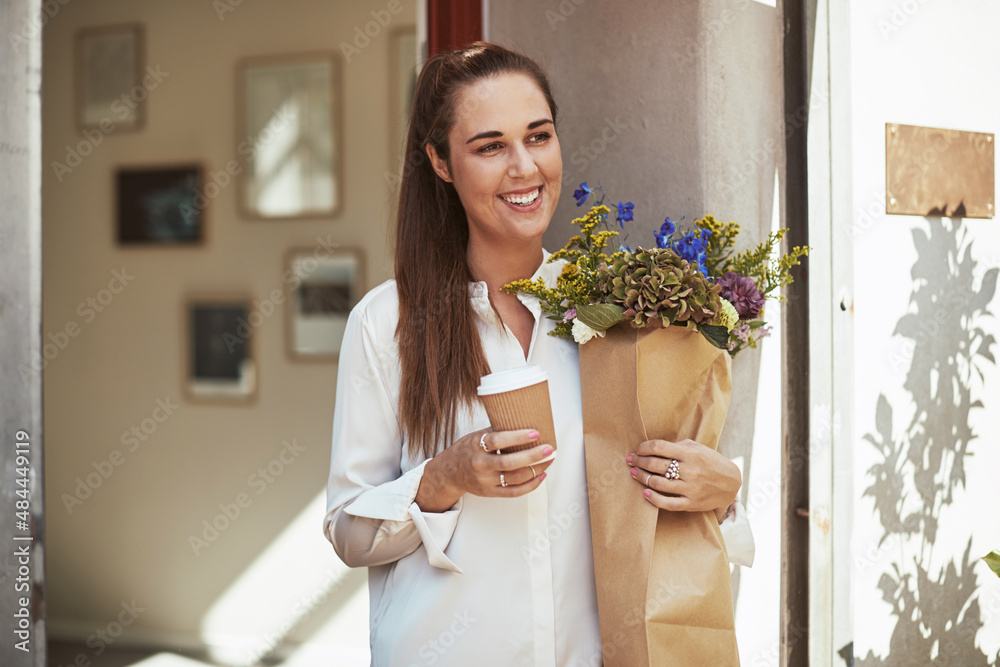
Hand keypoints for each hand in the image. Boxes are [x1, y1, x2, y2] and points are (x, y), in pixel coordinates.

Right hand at [416, 428, 554, 511]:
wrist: (449, 473)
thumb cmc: (467, 450)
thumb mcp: (476, 436)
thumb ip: (496, 431)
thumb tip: (524, 420)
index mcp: (475, 446)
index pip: (497, 441)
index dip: (517, 437)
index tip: (535, 433)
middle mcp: (479, 465)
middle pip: (509, 463)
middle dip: (532, 456)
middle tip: (548, 449)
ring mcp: (485, 481)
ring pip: (515, 479)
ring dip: (536, 469)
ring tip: (548, 459)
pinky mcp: (490, 493)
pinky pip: (514, 492)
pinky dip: (531, 485)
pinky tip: (541, 475)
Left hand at [625, 438, 740, 519]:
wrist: (732, 483)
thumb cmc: (711, 462)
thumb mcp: (698, 448)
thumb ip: (678, 446)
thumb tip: (653, 448)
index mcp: (691, 454)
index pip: (660, 448)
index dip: (644, 448)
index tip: (638, 449)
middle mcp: (691, 471)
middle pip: (656, 465)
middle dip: (639, 461)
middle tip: (630, 460)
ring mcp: (691, 488)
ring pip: (659, 483)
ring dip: (642, 477)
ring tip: (634, 473)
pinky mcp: (692, 503)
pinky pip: (668, 503)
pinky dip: (654, 499)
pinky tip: (645, 493)